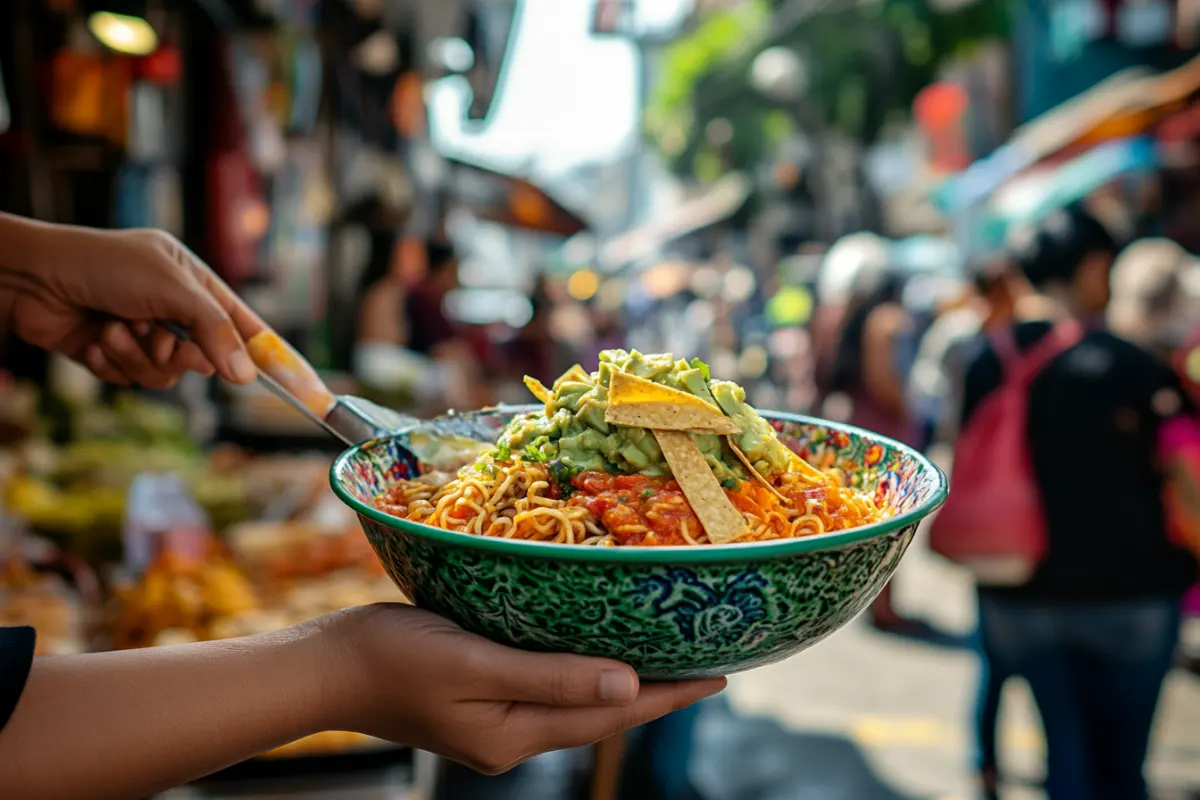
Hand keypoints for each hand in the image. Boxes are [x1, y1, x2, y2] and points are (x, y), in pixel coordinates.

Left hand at [0, 215, 263, 386]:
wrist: (30, 278)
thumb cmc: (101, 266)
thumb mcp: (170, 290)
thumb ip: (213, 332)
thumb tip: (247, 377)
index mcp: (195, 283)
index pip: (245, 325)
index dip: (272, 357)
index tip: (304, 390)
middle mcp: (173, 310)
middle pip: (207, 359)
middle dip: (179, 353)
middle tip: (158, 337)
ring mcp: (144, 334)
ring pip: (166, 375)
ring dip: (138, 356)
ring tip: (113, 328)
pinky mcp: (115, 356)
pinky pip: (133, 381)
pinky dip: (114, 363)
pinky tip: (94, 339)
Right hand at [320, 604, 725, 773]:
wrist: (328, 668)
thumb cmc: (395, 658)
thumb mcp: (475, 665)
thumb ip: (551, 677)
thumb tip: (629, 684)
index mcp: (517, 733)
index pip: (611, 713)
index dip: (668, 695)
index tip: (718, 675)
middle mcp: (513, 736)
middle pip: (599, 713)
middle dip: (653, 691)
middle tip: (703, 661)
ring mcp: (495, 723)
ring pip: (575, 702)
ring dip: (619, 682)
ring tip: (662, 657)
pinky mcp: (479, 702)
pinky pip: (546, 689)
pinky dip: (578, 672)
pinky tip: (590, 651)